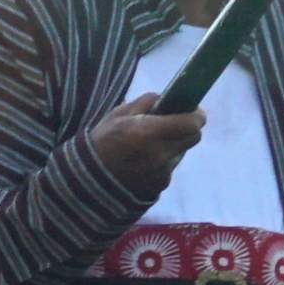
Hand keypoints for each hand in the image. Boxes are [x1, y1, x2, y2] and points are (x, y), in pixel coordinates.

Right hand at [87, 93, 204, 195]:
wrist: (87, 181)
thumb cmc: (102, 141)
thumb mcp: (119, 114)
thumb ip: (146, 103)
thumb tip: (168, 98)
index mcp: (148, 132)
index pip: (192, 123)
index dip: (196, 115)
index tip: (191, 110)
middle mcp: (159, 154)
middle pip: (193, 137)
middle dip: (187, 128)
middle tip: (173, 124)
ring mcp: (162, 172)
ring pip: (180, 152)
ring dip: (172, 146)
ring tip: (149, 146)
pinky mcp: (160, 186)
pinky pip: (169, 168)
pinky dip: (161, 162)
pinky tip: (142, 163)